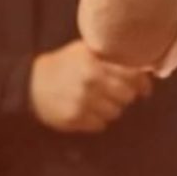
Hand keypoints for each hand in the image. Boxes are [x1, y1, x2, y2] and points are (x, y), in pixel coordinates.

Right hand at [28, 40, 152, 132]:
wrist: (31, 84)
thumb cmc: (63, 64)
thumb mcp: (84, 50)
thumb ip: (109, 55)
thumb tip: (141, 63)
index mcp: (95, 63)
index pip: (131, 75)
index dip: (142, 83)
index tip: (145, 88)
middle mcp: (90, 83)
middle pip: (126, 96)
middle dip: (127, 96)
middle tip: (120, 94)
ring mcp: (82, 103)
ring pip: (115, 113)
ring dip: (113, 108)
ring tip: (102, 101)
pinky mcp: (74, 120)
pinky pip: (100, 125)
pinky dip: (99, 120)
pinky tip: (91, 110)